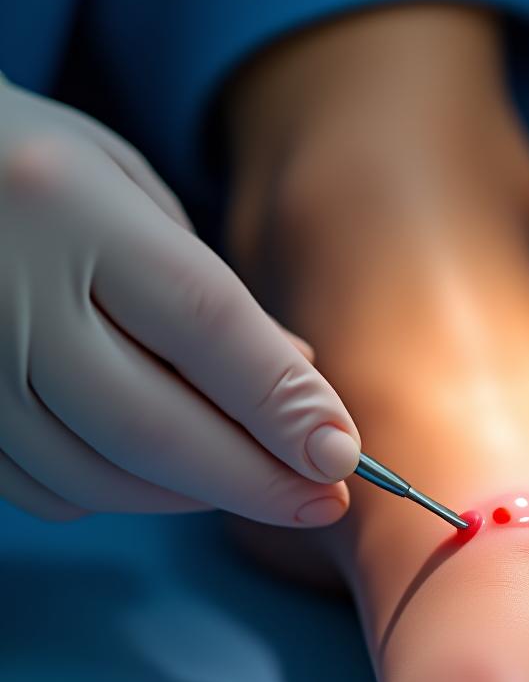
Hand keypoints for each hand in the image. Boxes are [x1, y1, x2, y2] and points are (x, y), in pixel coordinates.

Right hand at [0, 80, 359, 523]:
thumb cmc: (44, 178)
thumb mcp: (137, 198)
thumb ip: (216, 299)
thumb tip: (300, 401)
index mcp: (67, 206)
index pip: (204, 324)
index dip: (284, 404)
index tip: (342, 457)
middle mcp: (8, 293)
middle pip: (154, 427)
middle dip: (256, 482)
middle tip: (323, 503)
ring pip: (103, 478)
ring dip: (199, 496)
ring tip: (257, 482)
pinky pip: (53, 493)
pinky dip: (128, 495)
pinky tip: (167, 472)